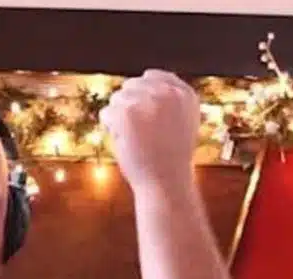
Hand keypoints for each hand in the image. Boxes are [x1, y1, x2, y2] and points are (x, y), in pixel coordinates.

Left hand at [99, 70, 200, 187]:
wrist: (167, 186)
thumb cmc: (172, 162)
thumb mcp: (181, 125)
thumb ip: (168, 102)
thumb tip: (144, 80)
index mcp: (185, 95)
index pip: (154, 77)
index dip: (144, 97)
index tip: (147, 119)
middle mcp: (168, 93)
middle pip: (132, 86)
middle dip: (131, 108)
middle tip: (144, 136)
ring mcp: (147, 100)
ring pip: (117, 99)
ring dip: (121, 121)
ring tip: (139, 143)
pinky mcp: (127, 112)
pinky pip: (106, 114)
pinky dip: (112, 131)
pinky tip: (129, 146)